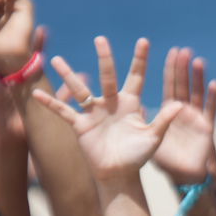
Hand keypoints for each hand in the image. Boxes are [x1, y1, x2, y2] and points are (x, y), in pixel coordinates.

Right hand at [32, 37, 180, 182]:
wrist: (120, 175)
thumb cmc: (138, 157)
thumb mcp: (153, 138)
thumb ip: (163, 121)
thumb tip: (179, 105)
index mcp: (130, 104)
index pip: (136, 77)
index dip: (140, 60)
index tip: (144, 41)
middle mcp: (111, 104)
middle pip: (107, 76)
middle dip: (105, 58)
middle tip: (100, 39)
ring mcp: (94, 113)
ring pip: (80, 89)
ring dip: (68, 75)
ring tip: (56, 60)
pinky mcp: (81, 126)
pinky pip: (64, 112)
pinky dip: (51, 104)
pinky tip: (36, 95)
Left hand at [153, 47, 215, 186]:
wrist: (182, 176)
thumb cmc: (166, 160)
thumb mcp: (149, 139)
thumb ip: (145, 122)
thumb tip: (137, 104)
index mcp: (169, 111)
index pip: (170, 86)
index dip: (171, 69)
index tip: (172, 52)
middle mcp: (184, 111)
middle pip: (183, 85)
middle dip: (183, 69)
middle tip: (184, 51)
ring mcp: (196, 118)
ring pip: (197, 94)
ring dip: (198, 78)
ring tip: (198, 61)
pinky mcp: (207, 128)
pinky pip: (211, 111)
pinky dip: (213, 98)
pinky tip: (214, 84)